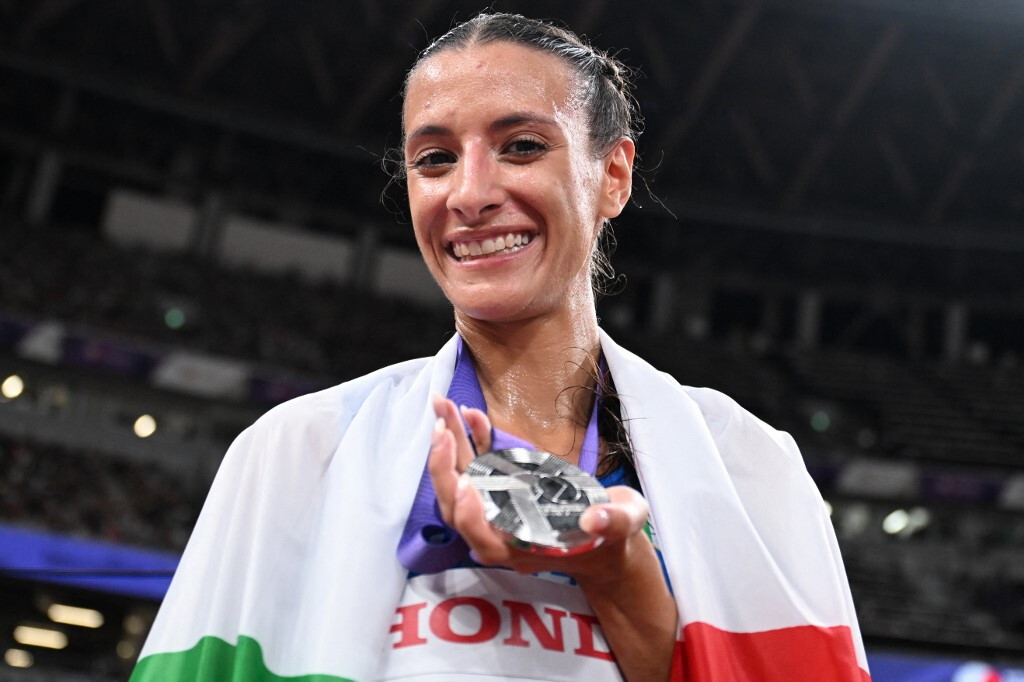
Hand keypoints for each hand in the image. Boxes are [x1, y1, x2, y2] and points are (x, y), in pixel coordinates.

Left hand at [427, 394, 651, 583]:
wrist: (605, 536)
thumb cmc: (613, 535)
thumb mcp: (624, 525)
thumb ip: (613, 522)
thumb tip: (594, 517)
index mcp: (526, 549)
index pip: (485, 541)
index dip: (470, 516)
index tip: (466, 484)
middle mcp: (502, 533)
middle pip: (459, 509)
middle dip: (444, 469)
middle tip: (442, 429)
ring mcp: (497, 509)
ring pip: (459, 483)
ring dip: (448, 445)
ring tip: (442, 406)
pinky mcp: (502, 488)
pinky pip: (477, 465)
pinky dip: (470, 438)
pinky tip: (470, 413)